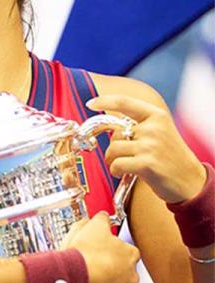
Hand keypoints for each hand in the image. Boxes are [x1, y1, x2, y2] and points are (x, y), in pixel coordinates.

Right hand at [62, 212, 139, 282]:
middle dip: (109, 267)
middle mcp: (132, 275)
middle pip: (122, 270)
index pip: (126, 250)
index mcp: (130, 254)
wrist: (76, 280)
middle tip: (91, 263)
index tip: (101, 248)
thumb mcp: (92, 226)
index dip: (112, 248)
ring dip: (103, 282)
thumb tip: (103, 216)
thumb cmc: (86, 253)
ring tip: (86, 277)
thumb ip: (101, 219)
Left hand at [87, 95, 206, 203]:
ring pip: (113, 149)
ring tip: (126, 166)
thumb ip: (139, 126)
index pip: (124, 102)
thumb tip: (110, 126)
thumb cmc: (171, 158)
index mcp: (157, 116)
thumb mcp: (160, 133)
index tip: (91, 103)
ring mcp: (150, 146)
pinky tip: (125, 173)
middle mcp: (153, 128)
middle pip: (115, 133)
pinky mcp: (146, 164)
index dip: (104, 101)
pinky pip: (116, 164)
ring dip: (113, 160)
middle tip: (126, 157)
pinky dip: (115, 170)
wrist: (191, 182)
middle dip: (114, 147)